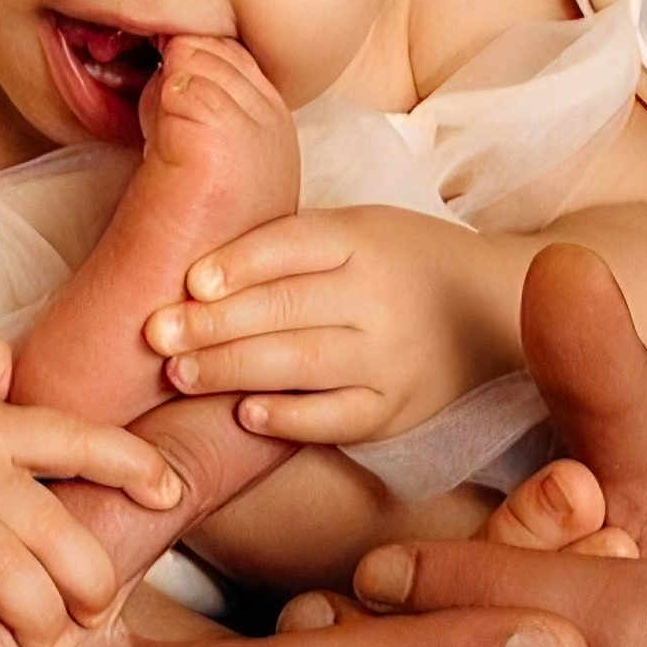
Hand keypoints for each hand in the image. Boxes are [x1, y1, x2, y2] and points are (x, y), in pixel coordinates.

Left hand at [146, 205, 520, 439]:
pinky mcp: (398, 408)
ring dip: (233, 370)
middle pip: (287, 308)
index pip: (292, 246)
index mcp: (363, 238)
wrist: (490, 310)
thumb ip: (286, 245)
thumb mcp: (355, 229)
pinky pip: (337, 417)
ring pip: (303, 363)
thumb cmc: (397, 261)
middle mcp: (379, 295)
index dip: (238, 264)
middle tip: (156, 335)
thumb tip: (190, 271)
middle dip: (214, 324)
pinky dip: (289, 418)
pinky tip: (245, 414)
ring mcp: (391, 356)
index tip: (189, 281)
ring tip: (179, 373)